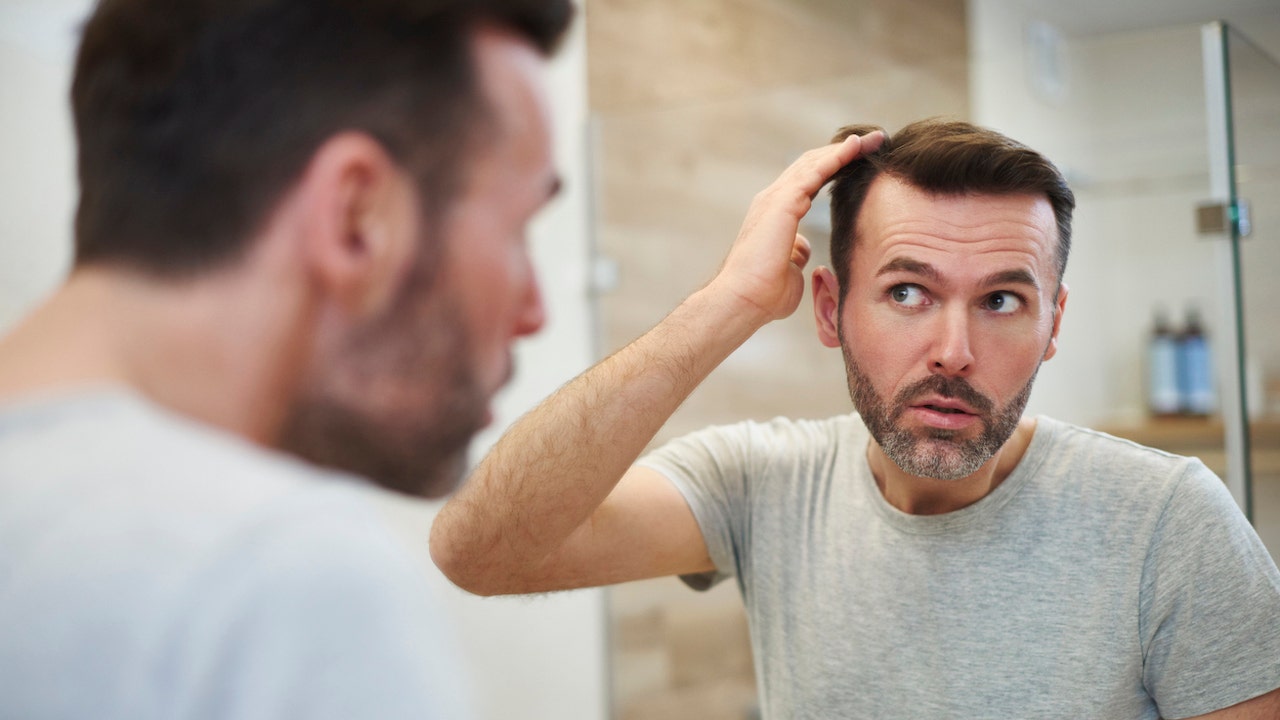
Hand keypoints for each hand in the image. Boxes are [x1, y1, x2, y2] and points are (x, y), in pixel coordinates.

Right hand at [712, 131, 883, 322]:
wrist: (743, 300)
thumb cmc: (764, 294)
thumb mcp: (789, 269)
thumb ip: (796, 253)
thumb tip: (803, 248)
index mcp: (775, 214)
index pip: (808, 181)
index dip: (834, 168)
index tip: (861, 162)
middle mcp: (773, 200)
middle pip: (812, 165)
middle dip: (844, 152)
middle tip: (874, 142)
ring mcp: (775, 198)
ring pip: (814, 162)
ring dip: (845, 148)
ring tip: (872, 139)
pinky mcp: (782, 202)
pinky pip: (814, 171)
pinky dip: (836, 156)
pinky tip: (856, 147)